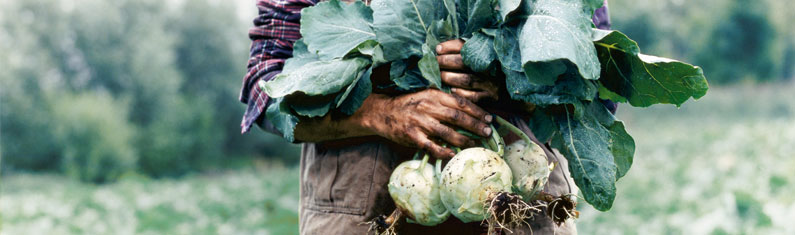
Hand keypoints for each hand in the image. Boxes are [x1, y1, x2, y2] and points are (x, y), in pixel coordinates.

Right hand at [361, 90, 492, 158]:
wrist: (382, 112)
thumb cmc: (408, 104)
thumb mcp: (426, 96)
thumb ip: (443, 102)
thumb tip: (467, 111)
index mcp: (434, 95)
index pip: (460, 103)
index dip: (477, 111)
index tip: (489, 118)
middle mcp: (428, 107)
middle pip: (457, 117)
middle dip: (475, 125)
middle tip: (487, 132)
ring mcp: (420, 122)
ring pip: (447, 132)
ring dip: (464, 140)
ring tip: (476, 144)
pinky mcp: (412, 136)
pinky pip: (431, 146)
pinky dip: (443, 151)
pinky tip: (453, 154)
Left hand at [436, 40, 499, 102]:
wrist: (502, 88)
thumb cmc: (479, 71)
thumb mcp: (472, 57)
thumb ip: (457, 50)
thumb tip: (438, 49)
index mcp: (486, 54)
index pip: (465, 46)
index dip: (450, 47)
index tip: (437, 49)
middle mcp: (489, 68)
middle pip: (464, 62)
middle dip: (446, 62)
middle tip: (434, 64)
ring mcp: (491, 83)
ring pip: (467, 79)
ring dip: (450, 78)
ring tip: (439, 76)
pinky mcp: (491, 97)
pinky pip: (473, 96)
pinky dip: (460, 93)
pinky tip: (451, 90)